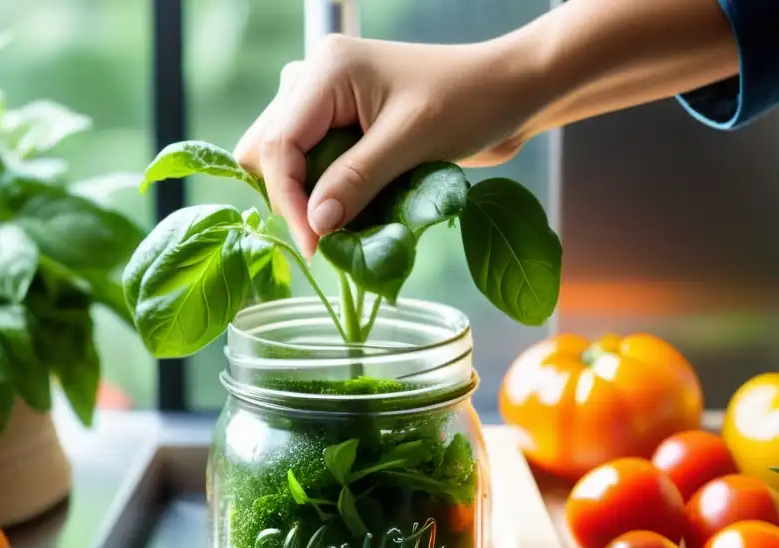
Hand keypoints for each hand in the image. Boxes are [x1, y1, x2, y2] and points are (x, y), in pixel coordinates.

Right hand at [233, 34, 535, 254]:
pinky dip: (325, 194)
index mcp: (326, 71)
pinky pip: (312, 165)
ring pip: (285, 160)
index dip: (288, 199)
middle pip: (267, 150)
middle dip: (290, 197)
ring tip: (341, 225)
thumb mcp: (413, 143)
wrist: (511, 91)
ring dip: (307, 198)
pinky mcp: (343, 125)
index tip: (315, 245)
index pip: (277, 144)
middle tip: (325, 237)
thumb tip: (315, 225)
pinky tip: (351, 211)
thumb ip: (357, 181)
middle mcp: (316, 81)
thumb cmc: (471, 101)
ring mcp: (327, 103)